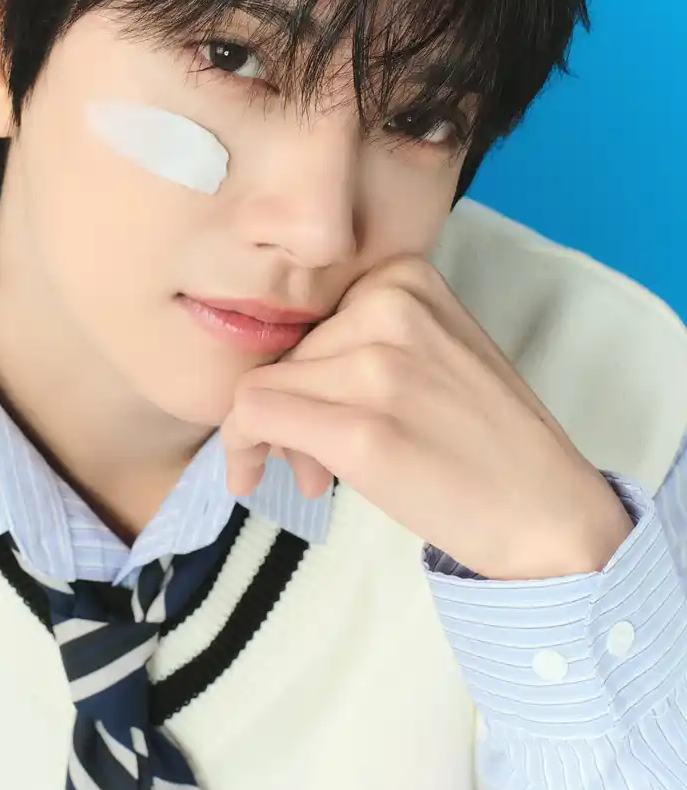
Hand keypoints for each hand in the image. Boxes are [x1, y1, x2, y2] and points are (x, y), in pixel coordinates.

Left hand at [219, 254, 633, 580]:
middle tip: (315, 461)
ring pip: (259, 386)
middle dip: (287, 408)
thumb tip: (269, 371)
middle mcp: (389, 307)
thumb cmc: (486, 438)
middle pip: (282, 352)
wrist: (548, 512)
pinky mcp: (359, 431)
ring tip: (313, 475)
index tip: (317, 413)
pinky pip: (254, 418)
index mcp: (405, 277)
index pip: (309, 313)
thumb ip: (362, 338)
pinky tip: (253, 478)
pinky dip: (242, 449)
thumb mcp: (433, 349)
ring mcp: (375, 367)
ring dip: (269, 437)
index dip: (302, 370)